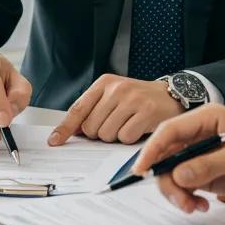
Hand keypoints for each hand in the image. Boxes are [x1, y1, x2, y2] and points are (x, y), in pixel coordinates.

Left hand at [48, 75, 181, 145]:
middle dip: (100, 133)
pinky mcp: (146, 112)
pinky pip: (126, 137)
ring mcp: (132, 99)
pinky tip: (138, 127)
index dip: (64, 128)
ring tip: (128, 124)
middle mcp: (117, 88)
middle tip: (115, 124)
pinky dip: (130, 138)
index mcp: (104, 83)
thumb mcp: (113, 97)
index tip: (54, 141)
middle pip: (91, 127)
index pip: (78, 109)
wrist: (170, 94)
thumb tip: (69, 132)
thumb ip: (92, 111)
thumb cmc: (138, 99)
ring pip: (107, 134)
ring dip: (116, 136)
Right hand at [132, 104, 224, 211]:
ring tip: (195, 207)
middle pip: (166, 156)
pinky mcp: (204, 172)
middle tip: (183, 202)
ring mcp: (200, 154)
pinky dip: (186, 198)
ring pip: (172, 174)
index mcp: (207, 118)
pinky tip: (200, 206)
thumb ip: (210, 164)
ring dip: (177, 193)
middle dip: (168, 181)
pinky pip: (183, 185)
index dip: (152, 150)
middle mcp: (199, 134)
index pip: (170, 131)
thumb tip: (179, 174)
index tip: (143, 171)